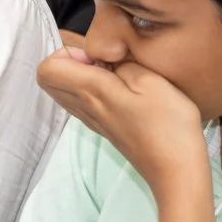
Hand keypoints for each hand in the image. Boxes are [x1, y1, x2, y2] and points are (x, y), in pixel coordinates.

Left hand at [37, 46, 205, 193]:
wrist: (174, 168)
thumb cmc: (167, 124)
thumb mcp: (150, 81)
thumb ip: (122, 63)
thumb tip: (104, 56)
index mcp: (90, 92)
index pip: (46, 68)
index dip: (67, 52)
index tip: (97, 55)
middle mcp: (83, 107)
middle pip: (49, 79)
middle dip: (70, 61)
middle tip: (103, 61)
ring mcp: (91, 120)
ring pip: (64, 90)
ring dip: (81, 75)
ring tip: (114, 74)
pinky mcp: (103, 127)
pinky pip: (81, 102)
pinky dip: (92, 90)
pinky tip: (122, 91)